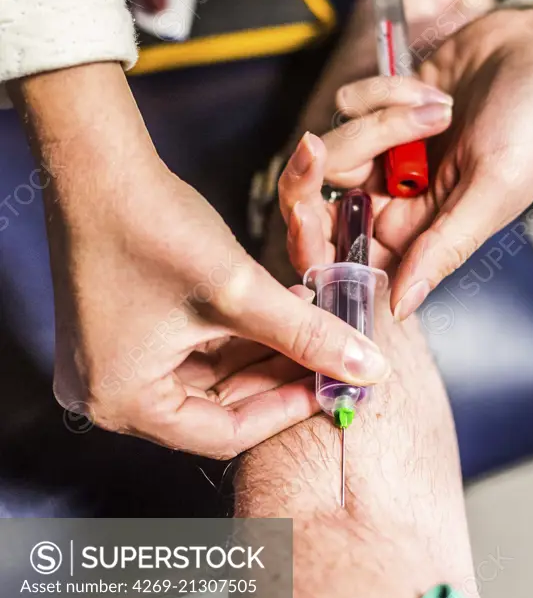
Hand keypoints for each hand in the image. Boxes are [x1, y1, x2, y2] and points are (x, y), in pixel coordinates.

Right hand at [10, 63, 390, 457]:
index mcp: (122, 401)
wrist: (96, 163)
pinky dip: (233, 336)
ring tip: (312, 327)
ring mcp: (110, 363)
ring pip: (206, 377)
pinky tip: (278, 310)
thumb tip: (371, 369)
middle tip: (329, 358)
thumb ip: (308, 334)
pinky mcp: (119, 333)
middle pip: (214, 408)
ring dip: (260, 354)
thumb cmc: (152, 226)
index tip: (332, 386)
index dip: (286, 410)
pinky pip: (187, 350)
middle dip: (276, 379)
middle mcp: (106, 394)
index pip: (223, 433)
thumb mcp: (240, 290)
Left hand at [279, 3, 532, 318]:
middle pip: (324, 195)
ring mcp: (382, 152)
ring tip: (441, 108)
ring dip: (384, 117)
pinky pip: (349, 102)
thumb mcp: (494, 191)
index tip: (307, 210)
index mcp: (416, 232)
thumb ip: (444, 248)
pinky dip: (388, 89)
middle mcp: (392, 197)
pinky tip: (434, 89)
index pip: (345, 253)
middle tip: (348, 141)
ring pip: (335, 142)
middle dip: (338, 161)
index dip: (315, 238)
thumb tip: (400, 309)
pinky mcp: (377, 107)